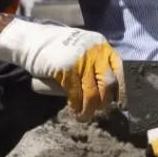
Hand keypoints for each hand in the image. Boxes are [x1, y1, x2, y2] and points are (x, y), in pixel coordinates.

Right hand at [0, 19, 122, 121]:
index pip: (120, 70)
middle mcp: (95, 52)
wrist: (34, 40)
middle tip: (99, 109)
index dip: (123, 90)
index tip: (123, 105)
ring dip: (89, 109)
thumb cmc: (60, 49)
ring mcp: (81, 59)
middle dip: (105, 101)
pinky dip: (76, 105)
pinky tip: (74, 110)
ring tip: (84, 116)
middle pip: (108, 84)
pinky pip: (76, 94)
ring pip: (92, 93)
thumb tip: (110, 91)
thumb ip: (97, 63)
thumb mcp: (84, 49)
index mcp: (102, 47)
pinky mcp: (66, 69)